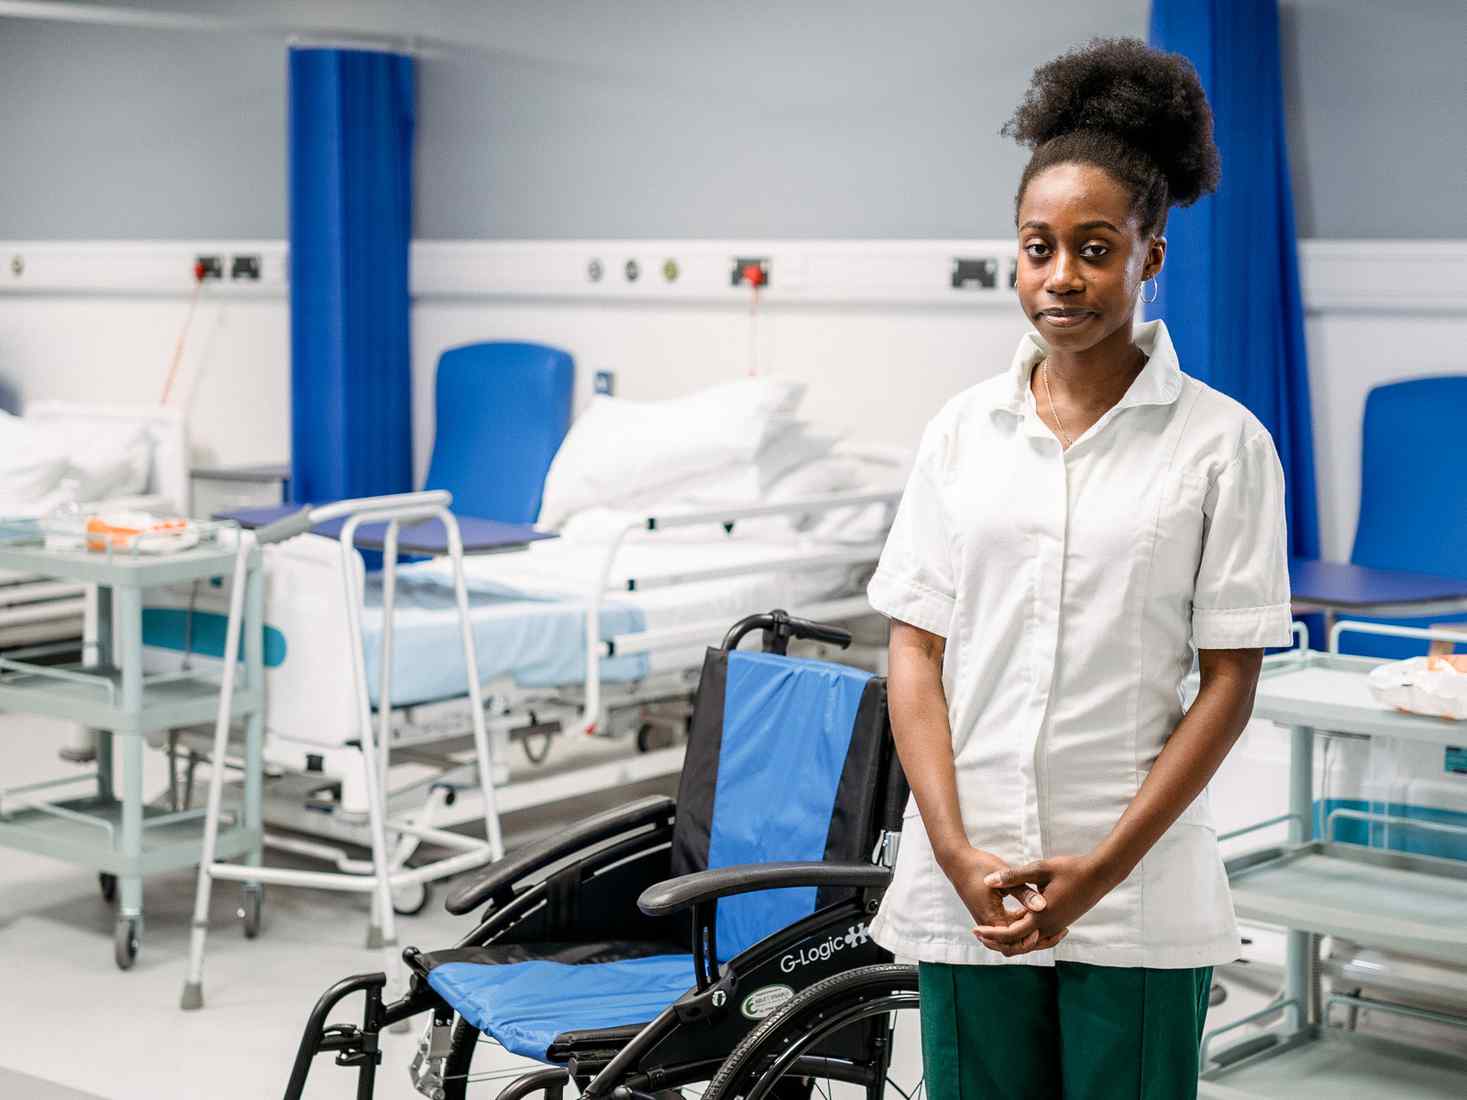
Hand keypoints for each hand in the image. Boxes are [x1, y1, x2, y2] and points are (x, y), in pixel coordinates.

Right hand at [938, 846, 1050, 944]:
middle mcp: (989, 925)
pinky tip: (1037, 913)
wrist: (957, 861)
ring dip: (1031, 935)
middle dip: (1038, 942)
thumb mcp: (1003, 878)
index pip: (1014, 943)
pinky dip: (1024, 926)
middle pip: (1015, 946)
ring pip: (1013, 939)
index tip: (1050, 928)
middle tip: (1061, 932)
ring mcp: (989, 921)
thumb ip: (1023, 893)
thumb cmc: (979, 866)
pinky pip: (1009, 928)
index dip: (1033, 941)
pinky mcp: (991, 915)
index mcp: (991, 918)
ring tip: (1055, 926)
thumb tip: (1043, 906)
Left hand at [972, 852, 1114, 956]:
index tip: (974, 930)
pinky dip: (1025, 933)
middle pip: (1018, 943)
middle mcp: (1049, 927)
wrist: (1100, 875)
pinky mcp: (1061, 922)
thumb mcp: (1039, 868)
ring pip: (1029, 941)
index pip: (1010, 934)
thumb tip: (988, 881)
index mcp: (1041, 917)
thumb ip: (1013, 876)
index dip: (990, 934)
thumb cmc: (1070, 869)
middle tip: (978, 933)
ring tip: (992, 929)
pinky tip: (1015, 922)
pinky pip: (1039, 935)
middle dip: (997, 940)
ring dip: (1011, 938)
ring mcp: (1056, 927)